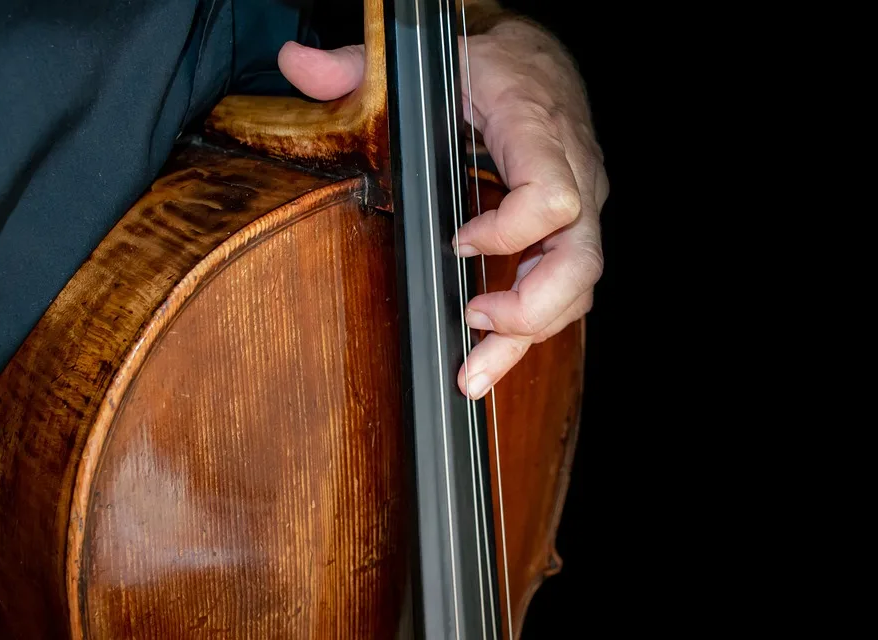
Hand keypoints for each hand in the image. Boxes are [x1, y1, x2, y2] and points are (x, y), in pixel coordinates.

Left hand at [278, 19, 607, 399]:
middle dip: (531, 308)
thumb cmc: (492, 64)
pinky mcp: (575, 231)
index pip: (551, 196)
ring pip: (579, 286)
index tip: (456, 243)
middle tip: (473, 326)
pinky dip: (533, 324)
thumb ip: (358, 65)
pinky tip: (492, 350)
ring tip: (474, 370)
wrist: (542, 63)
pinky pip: (568, 287)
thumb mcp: (427, 56)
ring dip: (529, 334)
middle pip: (582, 258)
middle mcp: (573, 173)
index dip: (507, 231)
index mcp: (538, 130)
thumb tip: (295, 62)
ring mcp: (582, 206)